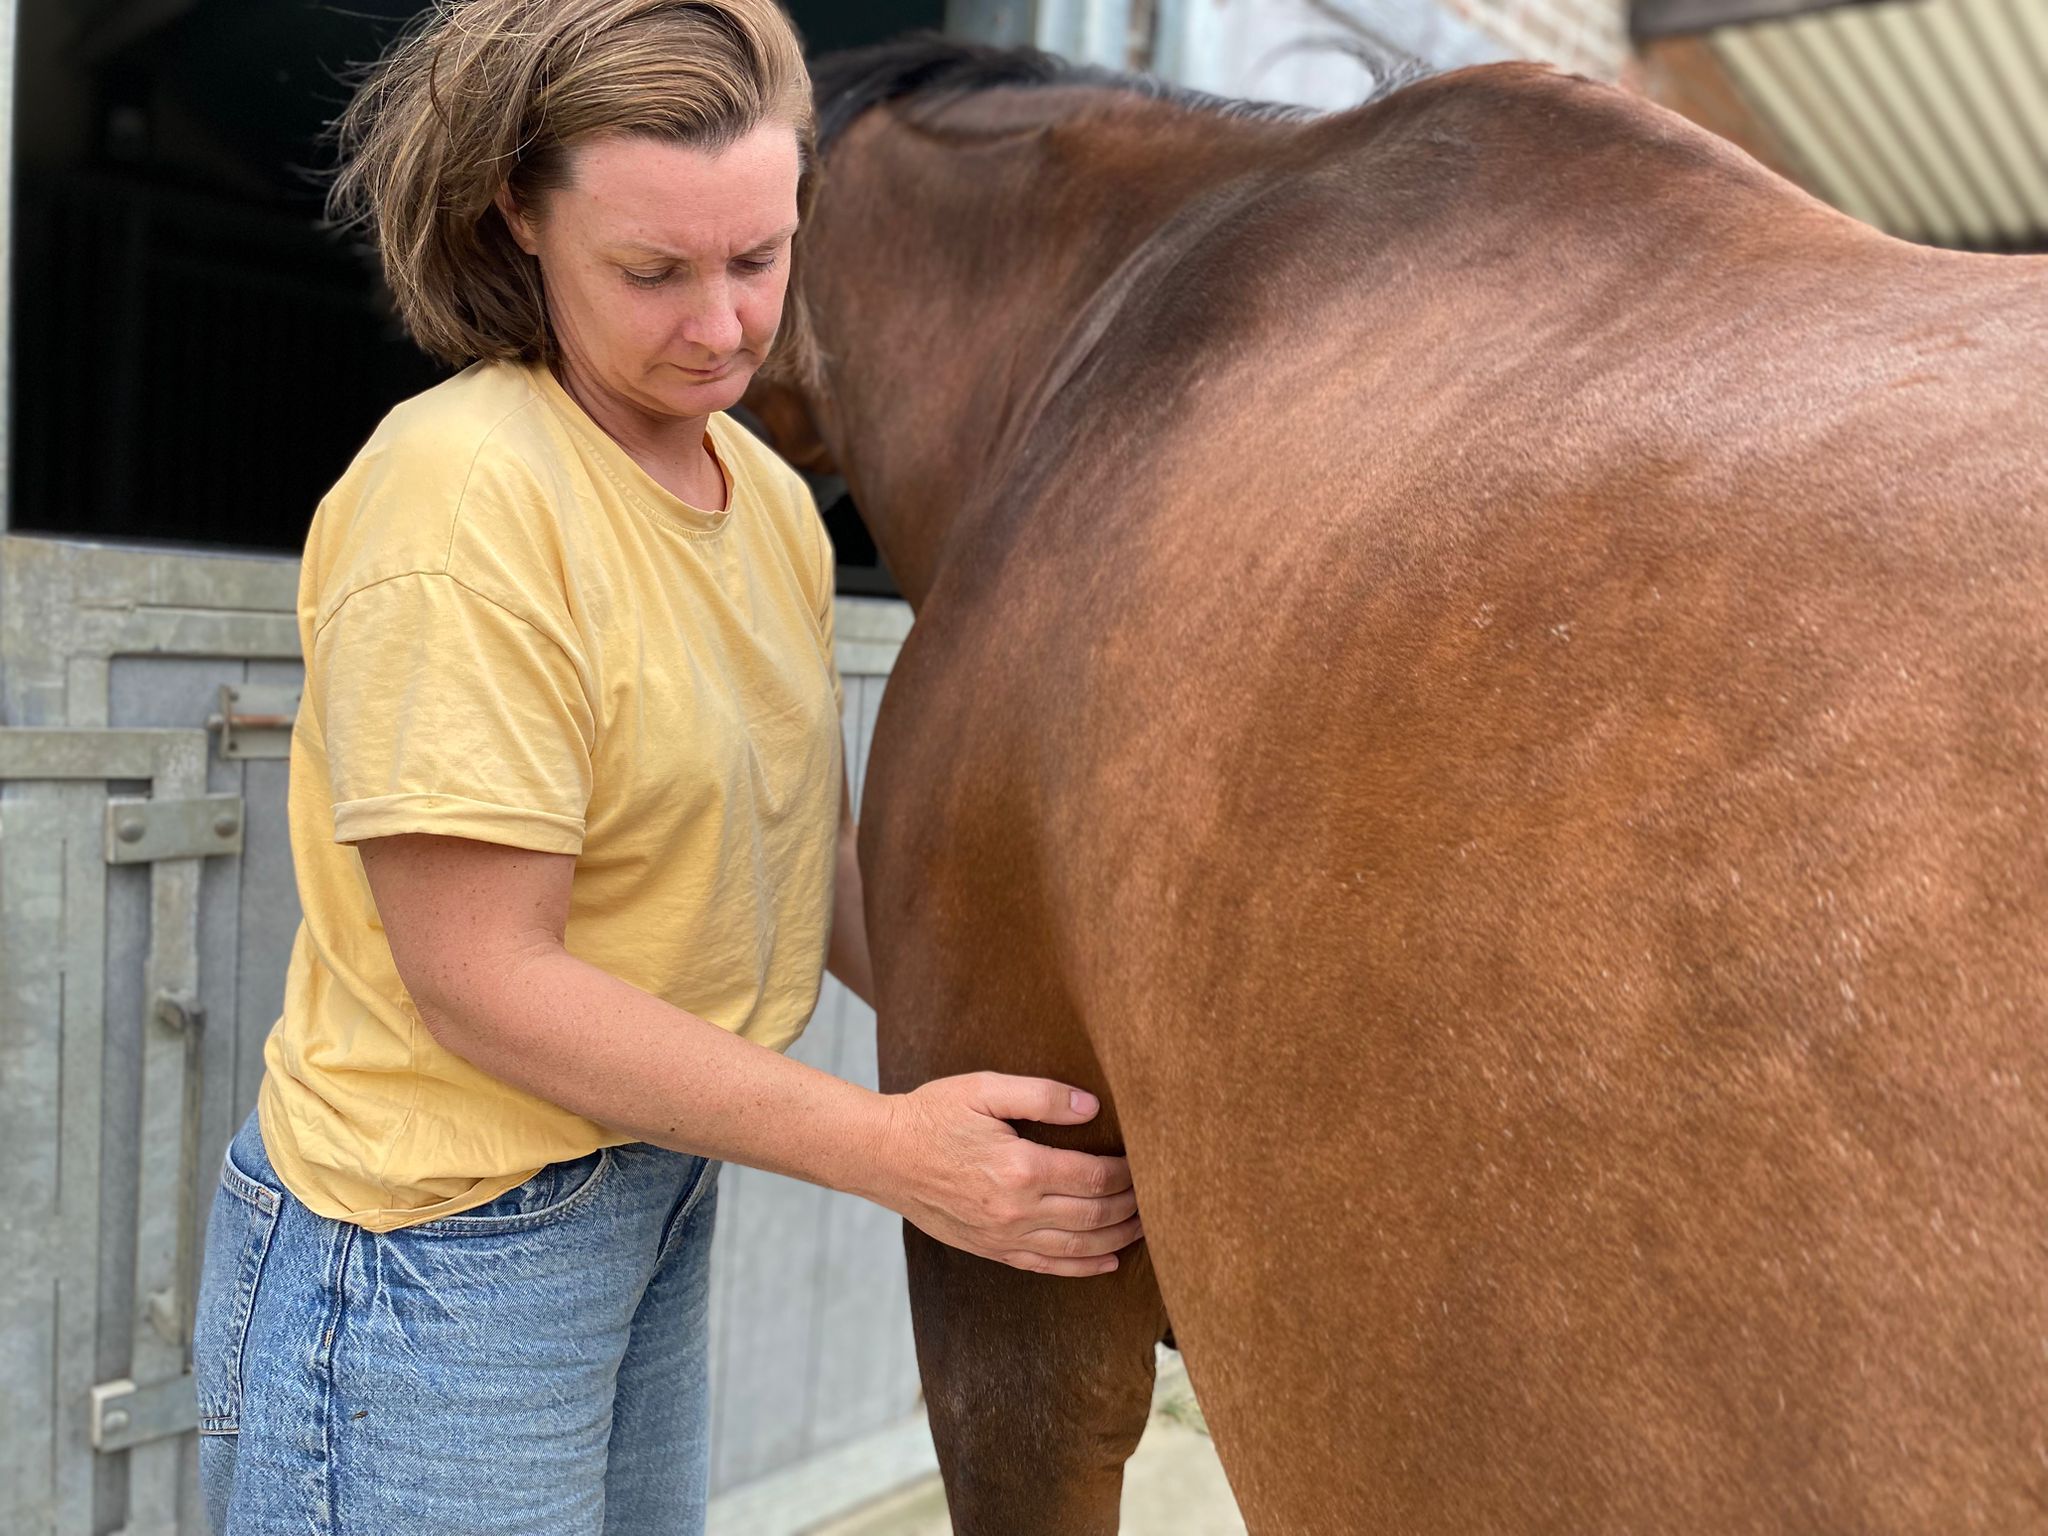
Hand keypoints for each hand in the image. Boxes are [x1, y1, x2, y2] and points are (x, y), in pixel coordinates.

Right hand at [873, 1072, 1142, 1276]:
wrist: (883, 1155)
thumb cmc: (932, 1115)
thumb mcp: (985, 1089)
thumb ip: (1041, 1095)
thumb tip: (1090, 1108)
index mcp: (1020, 1167)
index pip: (1094, 1177)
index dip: (1127, 1173)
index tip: (1147, 1164)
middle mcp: (1016, 1210)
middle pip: (1094, 1216)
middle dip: (1131, 1207)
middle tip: (1158, 1197)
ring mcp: (1003, 1236)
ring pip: (1077, 1247)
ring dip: (1117, 1239)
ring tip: (1144, 1227)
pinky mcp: (991, 1250)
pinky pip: (1047, 1266)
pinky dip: (1082, 1268)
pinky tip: (1106, 1261)